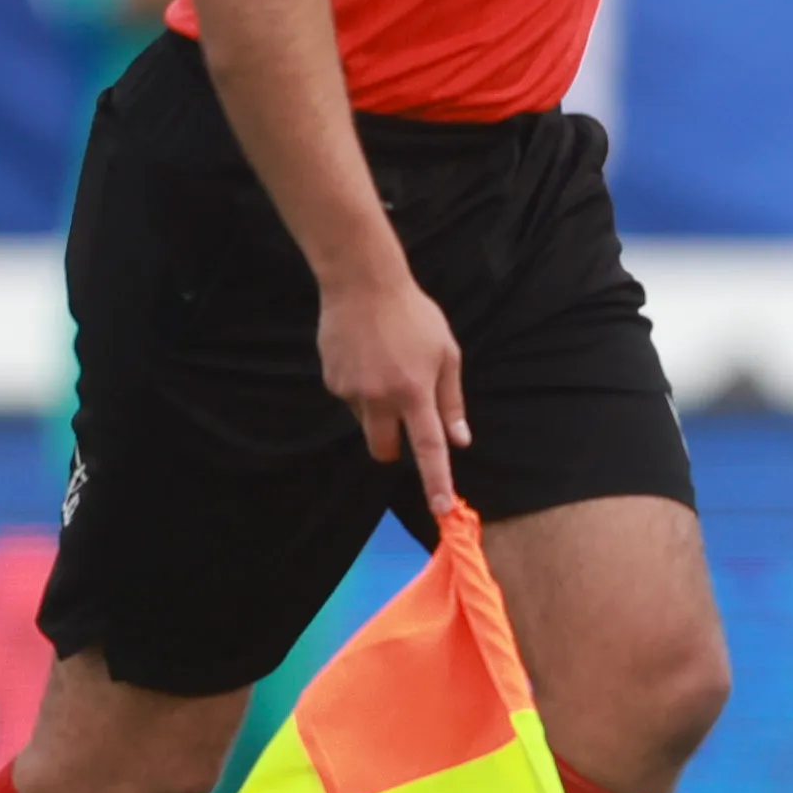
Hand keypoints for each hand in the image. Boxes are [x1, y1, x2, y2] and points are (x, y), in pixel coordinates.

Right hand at [319, 259, 464, 514]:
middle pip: (384, 449)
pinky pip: (349, 399)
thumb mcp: (446, 352)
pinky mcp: (332, 380)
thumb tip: (460, 439)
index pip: (428, 448)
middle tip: (404, 421)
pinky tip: (366, 357)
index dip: (436, 481)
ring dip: (377, 410)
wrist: (362, 283)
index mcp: (415, 390)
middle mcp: (381, 396)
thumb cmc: (413, 315)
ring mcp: (352, 390)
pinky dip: (360, 388)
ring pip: (365, 421)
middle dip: (394, 449)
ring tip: (385, 366)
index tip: (441, 509)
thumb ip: (451, 400)